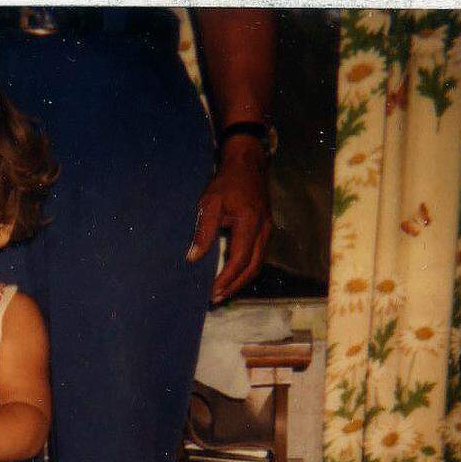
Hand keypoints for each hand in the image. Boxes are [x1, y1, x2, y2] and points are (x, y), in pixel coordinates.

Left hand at [186, 136, 271, 303]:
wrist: (248, 163)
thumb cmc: (227, 181)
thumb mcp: (210, 202)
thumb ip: (203, 231)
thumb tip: (193, 258)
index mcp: (250, 222)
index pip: (240, 259)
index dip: (227, 278)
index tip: (212, 291)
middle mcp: (263, 229)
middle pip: (252, 267)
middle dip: (234, 286)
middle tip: (216, 298)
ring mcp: (268, 230)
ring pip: (258, 264)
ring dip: (241, 281)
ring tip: (223, 292)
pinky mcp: (266, 230)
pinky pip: (259, 256)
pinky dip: (246, 270)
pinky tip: (233, 277)